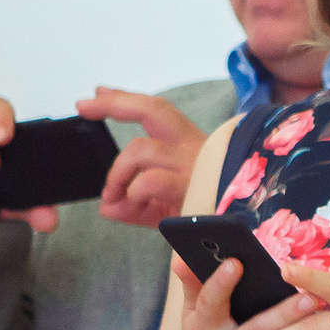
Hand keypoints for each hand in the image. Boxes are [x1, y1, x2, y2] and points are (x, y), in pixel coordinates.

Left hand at [79, 87, 206, 229]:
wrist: (243, 235)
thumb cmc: (208, 217)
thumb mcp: (165, 210)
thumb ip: (134, 205)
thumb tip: (106, 207)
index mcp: (189, 147)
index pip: (156, 113)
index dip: (124, 100)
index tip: (96, 93)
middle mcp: (193, 149)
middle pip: (154, 109)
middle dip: (116, 103)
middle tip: (86, 107)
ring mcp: (194, 166)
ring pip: (141, 149)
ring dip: (117, 173)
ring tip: (113, 195)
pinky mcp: (194, 187)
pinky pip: (150, 181)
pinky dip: (133, 193)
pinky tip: (136, 207)